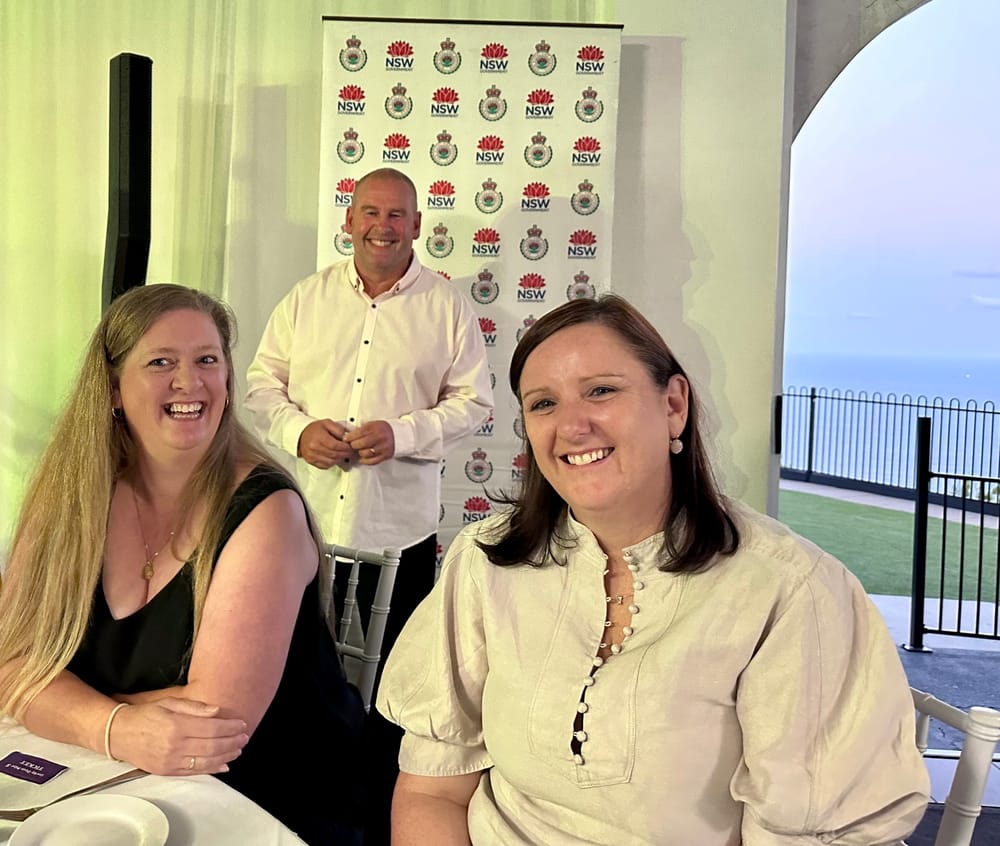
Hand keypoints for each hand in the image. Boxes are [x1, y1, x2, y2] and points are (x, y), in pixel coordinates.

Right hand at [110, 697, 248, 775]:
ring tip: (238, 749)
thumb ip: (195, 707)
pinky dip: (212, 769)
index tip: (242, 724)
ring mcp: (170, 761)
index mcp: (176, 725)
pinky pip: (194, 772)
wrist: (118, 734)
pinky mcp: (166, 771)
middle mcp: (174, 745)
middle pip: (213, 746)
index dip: (231, 727)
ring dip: (226, 756)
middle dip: (233, 742)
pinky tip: (224, 765)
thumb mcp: (169, 702)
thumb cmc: (145, 715)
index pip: (212, 728)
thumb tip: (218, 711)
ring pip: (206, 761)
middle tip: (245, 737)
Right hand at [297, 419, 353, 468]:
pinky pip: (325, 466)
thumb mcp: (327, 423)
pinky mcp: (311, 461)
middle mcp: (314, 448)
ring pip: (331, 462)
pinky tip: (335, 458)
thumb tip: (346, 437)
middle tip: (351, 452)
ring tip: (344, 454)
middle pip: (334, 454)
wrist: (300, 434)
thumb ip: (338, 429)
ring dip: (340, 459)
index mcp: (319, 438)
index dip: (345, 448)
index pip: (335, 446)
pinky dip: (332, 463)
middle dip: (345, 454)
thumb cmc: (314, 429)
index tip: (351, 447)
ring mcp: (312, 456)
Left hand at [344, 420, 394, 465]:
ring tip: (361, 450)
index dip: (350, 437)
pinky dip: (365, 460)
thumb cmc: (386, 430)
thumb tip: (349, 434)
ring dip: (360, 452)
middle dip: (354, 445)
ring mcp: (382, 447)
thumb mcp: (375, 424)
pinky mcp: (385, 455)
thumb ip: (363, 429)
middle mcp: (379, 437)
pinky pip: (371, 461)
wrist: (402, 435)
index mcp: (375, 428)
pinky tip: (364, 457)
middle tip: (353, 444)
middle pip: (359, 444)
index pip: (358, 433)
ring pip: (364, 453)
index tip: (346, 438)